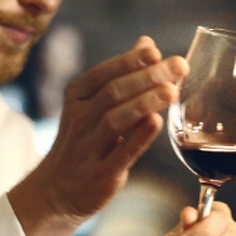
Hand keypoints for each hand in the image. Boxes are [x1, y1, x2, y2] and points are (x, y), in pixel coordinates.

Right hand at [9, 37, 188, 235]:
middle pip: (113, 93)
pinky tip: (157, 122)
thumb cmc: (84, 142)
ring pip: (115, 119)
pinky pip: (121, 153)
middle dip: (147, 76)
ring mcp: (88, 149)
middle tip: (179, 65)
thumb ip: (122, 76)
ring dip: (145, 102)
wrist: (56, 192)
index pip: (103, 73)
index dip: (130, 61)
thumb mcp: (93, 106)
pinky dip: (139, 137)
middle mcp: (79, 120)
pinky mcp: (101, 175)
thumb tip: (148, 43)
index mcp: (77, 98)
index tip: (155, 51)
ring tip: (172, 90)